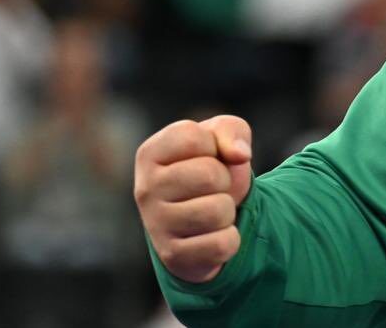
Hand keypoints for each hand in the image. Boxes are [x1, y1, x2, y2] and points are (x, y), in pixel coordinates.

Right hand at [134, 115, 253, 283]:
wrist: (205, 220)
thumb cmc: (211, 168)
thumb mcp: (220, 137)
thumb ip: (230, 130)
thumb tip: (240, 154)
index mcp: (151, 153)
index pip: (193, 138)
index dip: (214, 145)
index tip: (208, 156)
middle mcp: (145, 189)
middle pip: (209, 175)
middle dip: (225, 179)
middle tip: (213, 188)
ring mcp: (156, 224)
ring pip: (218, 210)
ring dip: (227, 210)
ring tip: (212, 210)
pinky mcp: (173, 255)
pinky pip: (222, 244)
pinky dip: (229, 239)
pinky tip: (211, 235)